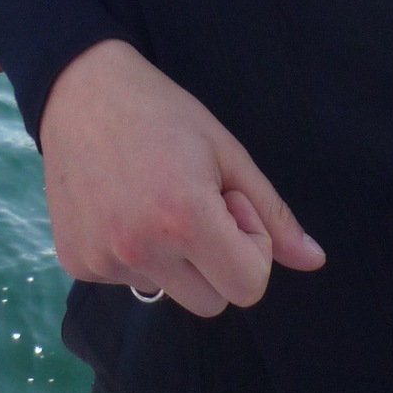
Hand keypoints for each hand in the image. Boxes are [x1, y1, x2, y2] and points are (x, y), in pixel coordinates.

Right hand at [38, 38, 325, 316]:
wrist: (80, 91)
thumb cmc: (162, 112)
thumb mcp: (226, 152)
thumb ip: (272, 212)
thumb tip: (316, 262)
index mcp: (184, 220)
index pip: (249, 287)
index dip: (251, 246)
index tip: (229, 202)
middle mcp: (139, 250)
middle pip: (212, 302)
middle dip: (217, 261)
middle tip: (195, 201)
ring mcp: (102, 260)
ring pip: (170, 293)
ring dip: (174, 259)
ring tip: (154, 199)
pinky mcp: (77, 264)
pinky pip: (129, 281)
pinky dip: (135, 254)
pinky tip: (121, 205)